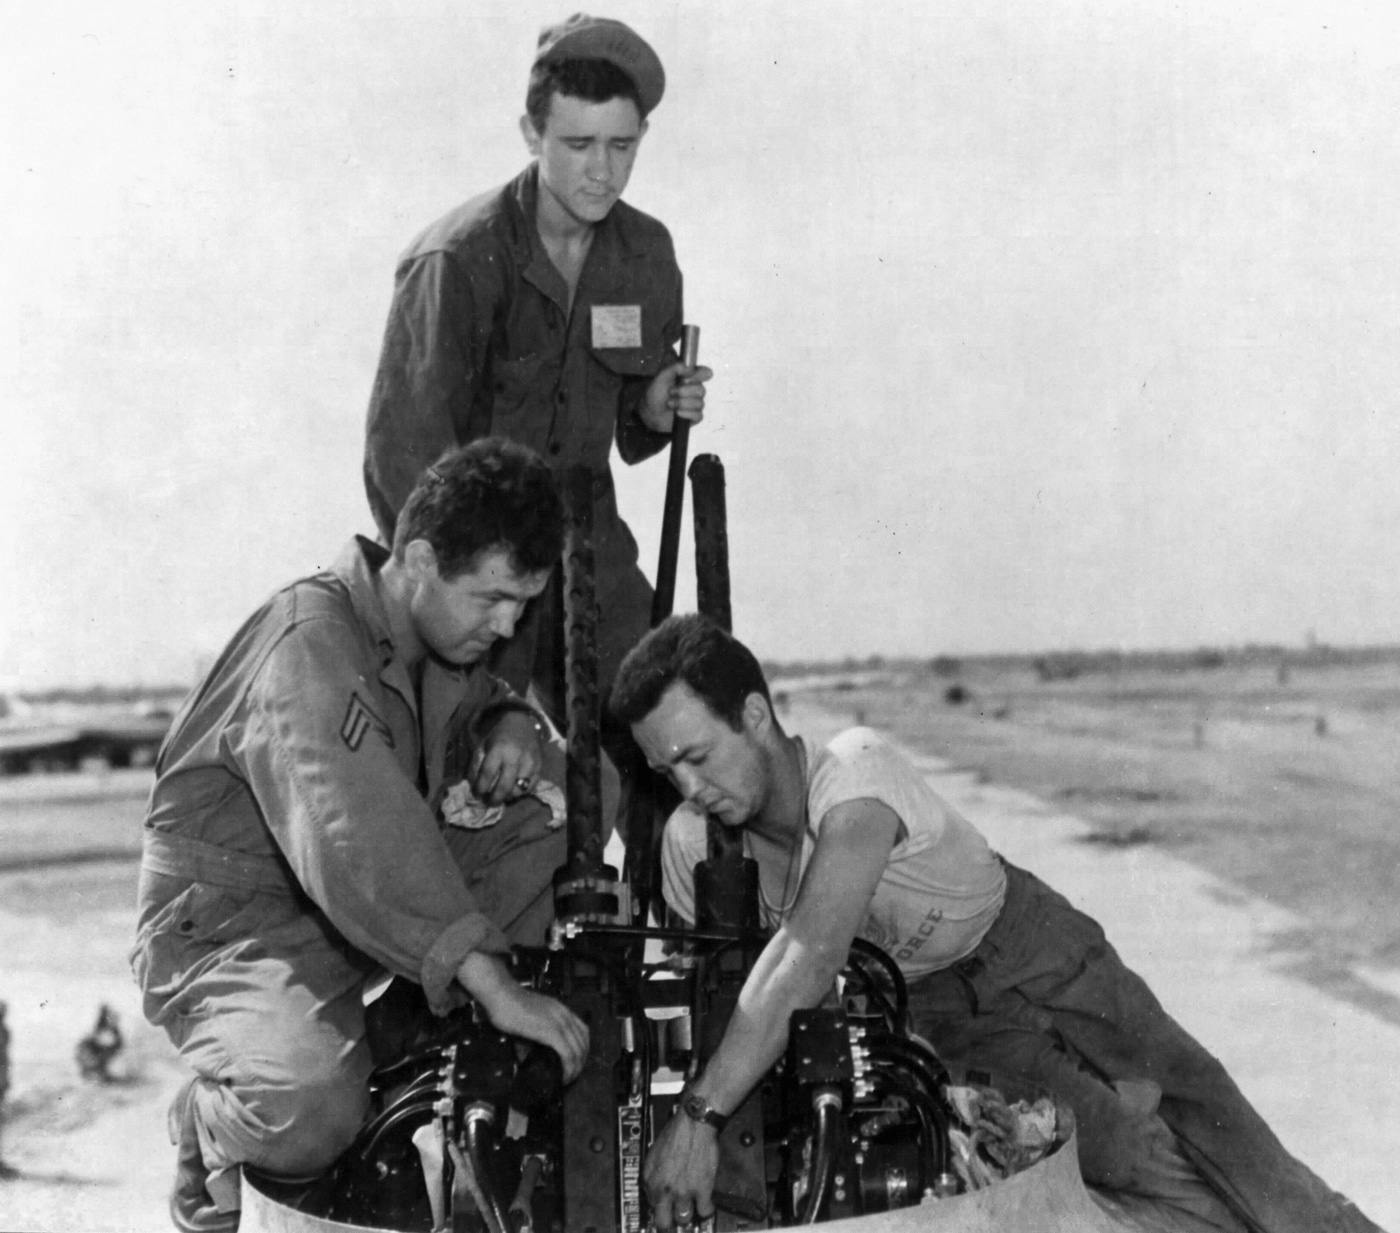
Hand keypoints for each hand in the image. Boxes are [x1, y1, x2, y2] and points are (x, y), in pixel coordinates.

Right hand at [456, 953, 589, 1080]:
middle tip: (571, 1075)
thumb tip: (526, 1056)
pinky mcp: (550, 1031)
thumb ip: (532, 1035)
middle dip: (580, 1062)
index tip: (574, 1063)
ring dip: (575, 1068)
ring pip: (578, 1050)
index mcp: (561, 1010)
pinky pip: (567, 1053)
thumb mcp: (528, 1019)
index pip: (583, 1031)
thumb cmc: (509, 1005)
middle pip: (583, 1042)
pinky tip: (563, 1077)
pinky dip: (568, 1068)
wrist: (502, 995)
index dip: (582, 1049)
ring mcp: (559, 1023)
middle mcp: (564, 1015)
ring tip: (567, 1078)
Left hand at [471, 711, 542, 804]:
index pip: (488, 774)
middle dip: (495, 799)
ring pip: (519, 790)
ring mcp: (529, 763)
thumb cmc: (499, 735)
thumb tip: (473, 785)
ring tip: (502, 796)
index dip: (481, 788)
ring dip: (508, 796)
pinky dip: (521, 792)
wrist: (522, 722)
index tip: (478, 794)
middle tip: (489, 801)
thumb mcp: (484, 745)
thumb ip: (477, 764)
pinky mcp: (539, 766)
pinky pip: (530, 787)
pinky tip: (513, 789)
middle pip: (504, 787)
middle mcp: (515, 757)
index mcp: (499, 750)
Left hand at [640, 361, 713, 432]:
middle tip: (671, 392)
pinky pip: (698, 415)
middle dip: (684, 391)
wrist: (649, 412)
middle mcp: (694, 390)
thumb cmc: (655, 394)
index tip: (686, 378)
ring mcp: (695, 404)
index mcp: (689, 378)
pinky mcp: (694, 417)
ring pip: (700, 403)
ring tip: (670, 403)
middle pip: (701, 389)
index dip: (700, 375)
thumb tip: (688, 367)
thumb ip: (675, 368)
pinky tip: (677, 413)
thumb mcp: (661, 377)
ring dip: (682, 403)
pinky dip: (686, 413)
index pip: (704, 373)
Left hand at [643, 1109, 718, 1230]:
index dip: (659, 1206)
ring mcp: (683, 1192)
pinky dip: (706, 1209)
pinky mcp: (702, 1190)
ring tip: (690, 1208)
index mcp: (650, 1180)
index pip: (651, 1205)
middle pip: (663, 1222)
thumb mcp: (653, 1153)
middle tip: (673, 1220)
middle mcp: (664, 1190)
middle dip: (668, 1223)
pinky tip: (706, 1203)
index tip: (664, 1208)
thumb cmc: (675, 1133)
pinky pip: (704, 1211)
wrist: (693, 1125)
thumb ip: (652, 1174)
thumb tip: (653, 1188)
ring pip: (683, 1218)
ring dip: (687, 1214)